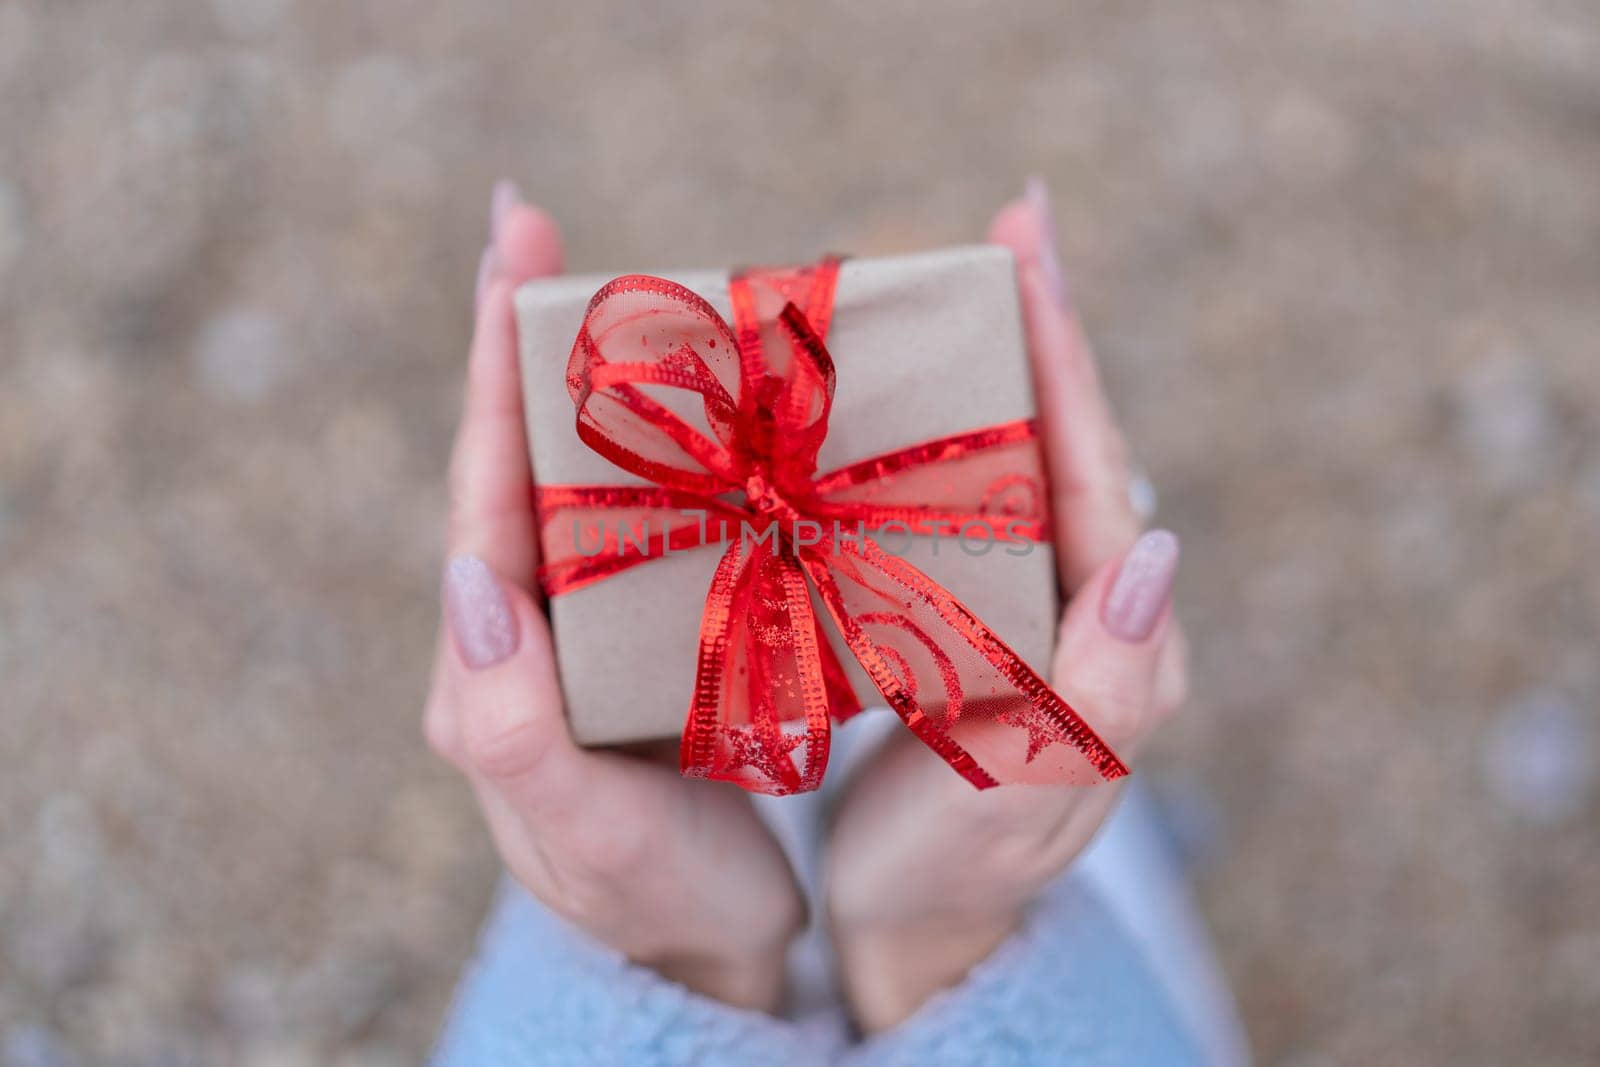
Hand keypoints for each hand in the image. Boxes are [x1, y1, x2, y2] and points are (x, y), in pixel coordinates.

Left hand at [423, 182, 803, 1011]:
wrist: (709, 950)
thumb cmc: (642, 899)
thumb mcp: (574, 832)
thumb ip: (508, 724)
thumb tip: (473, 578)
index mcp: (496, 656)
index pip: (485, 484)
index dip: (494, 362)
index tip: (509, 247)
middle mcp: (534, 624)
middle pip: (524, 455)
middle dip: (524, 336)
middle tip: (534, 227)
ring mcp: (595, 625)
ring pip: (590, 478)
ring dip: (601, 376)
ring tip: (631, 286)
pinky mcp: (656, 635)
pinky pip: (654, 521)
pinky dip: (674, 448)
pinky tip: (715, 405)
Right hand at [824, 180, 1189, 1031]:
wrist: (912, 926)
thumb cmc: (953, 876)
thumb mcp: (1021, 801)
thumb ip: (1101, 690)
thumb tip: (1157, 553)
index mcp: (1112, 644)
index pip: (1094, 475)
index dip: (1064, 359)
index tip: (1033, 250)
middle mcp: (1091, 613)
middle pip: (1074, 445)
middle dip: (1049, 328)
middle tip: (1019, 222)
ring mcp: (1037, 612)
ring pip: (1030, 463)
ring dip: (1011, 363)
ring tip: (979, 274)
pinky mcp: (983, 619)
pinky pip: (982, 505)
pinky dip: (960, 429)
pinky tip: (920, 388)